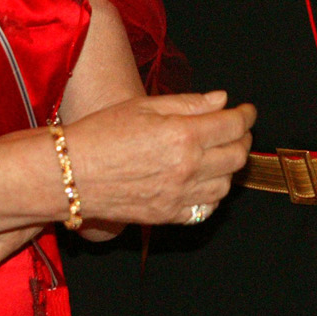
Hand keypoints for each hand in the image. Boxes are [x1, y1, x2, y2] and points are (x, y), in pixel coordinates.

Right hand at [64, 90, 254, 227]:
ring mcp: (180, 195)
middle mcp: (187, 167)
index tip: (246, 110)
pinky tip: (203, 180)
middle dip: (243, 139)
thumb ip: (188, 103)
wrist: (70, 172)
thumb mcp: (145, 105)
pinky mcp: (169, 215)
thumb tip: (222, 100)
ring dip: (229, 166)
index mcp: (182, 134)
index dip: (245, 116)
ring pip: (226, 185)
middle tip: (236, 128)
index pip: (233, 125)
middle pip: (237, 155)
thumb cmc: (102, 131)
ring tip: (219, 152)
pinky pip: (207, 208)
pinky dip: (213, 194)